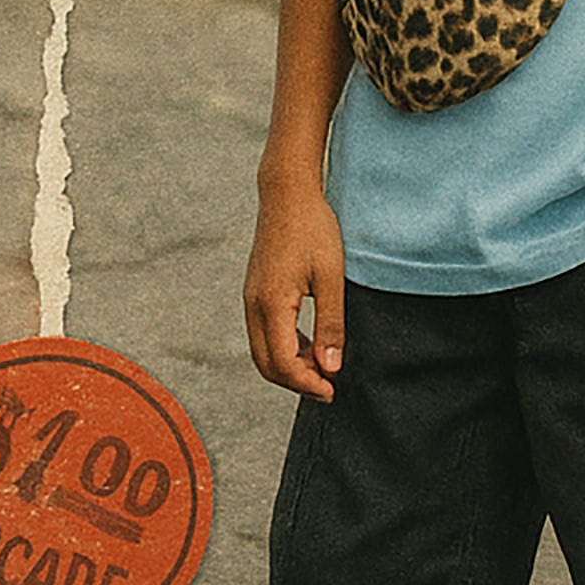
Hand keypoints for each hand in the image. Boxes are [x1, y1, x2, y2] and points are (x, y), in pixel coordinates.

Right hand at [244, 174, 346, 399]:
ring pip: (262, 351)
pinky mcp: (255, 292)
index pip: (283, 363)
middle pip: (267, 364)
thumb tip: (331, 367)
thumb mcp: (331, 278)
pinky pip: (263, 334)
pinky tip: (309, 345)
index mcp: (272, 304)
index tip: (333, 390)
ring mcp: (251, 298)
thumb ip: (331, 325)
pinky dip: (284, 349)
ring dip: (290, 367)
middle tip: (329, 386)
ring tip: (322, 368)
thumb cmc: (313, 229)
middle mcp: (254, 305)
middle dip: (296, 382)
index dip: (307, 384)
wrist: (287, 193)